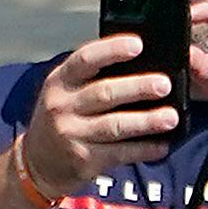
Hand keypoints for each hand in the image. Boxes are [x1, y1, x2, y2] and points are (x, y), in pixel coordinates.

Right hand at [17, 28, 181, 198]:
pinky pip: (118, 153)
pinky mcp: (82, 160)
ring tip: (170, 118)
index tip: (139, 44)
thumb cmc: (62, 118)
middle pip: (104, 93)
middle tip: (164, 85)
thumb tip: (147, 63)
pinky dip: (143, 149)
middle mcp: (61, 107)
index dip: (112, 50)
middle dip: (138, 87)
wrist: (37, 163)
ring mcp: (70, 135)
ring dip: (146, 121)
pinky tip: (161, 145)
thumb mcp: (66, 91)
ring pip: (114, 125)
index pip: (85, 60)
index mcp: (60, 82)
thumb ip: (94, 76)